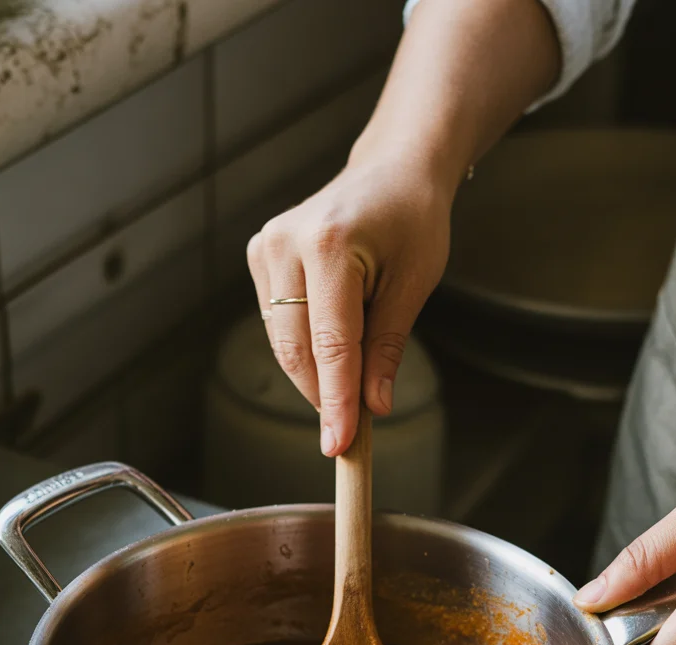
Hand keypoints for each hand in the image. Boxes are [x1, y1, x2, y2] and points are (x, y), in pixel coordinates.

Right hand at [247, 157, 452, 455]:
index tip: (339, 443)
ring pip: (284, 343)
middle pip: (297, 349)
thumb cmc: (412, 218)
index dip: (336, 400)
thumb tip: (373, 405)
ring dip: (314, 375)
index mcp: (329, 244)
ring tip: (351, 382)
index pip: (331, 343)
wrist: (392, 169)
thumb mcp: (415, 282)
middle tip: (346, 434)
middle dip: (322, 397)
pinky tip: (333, 348)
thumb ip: (388, 346)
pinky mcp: (260, 258)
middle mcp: (286, 244)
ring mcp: (266, 249)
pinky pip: (278, 325)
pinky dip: (305, 349)